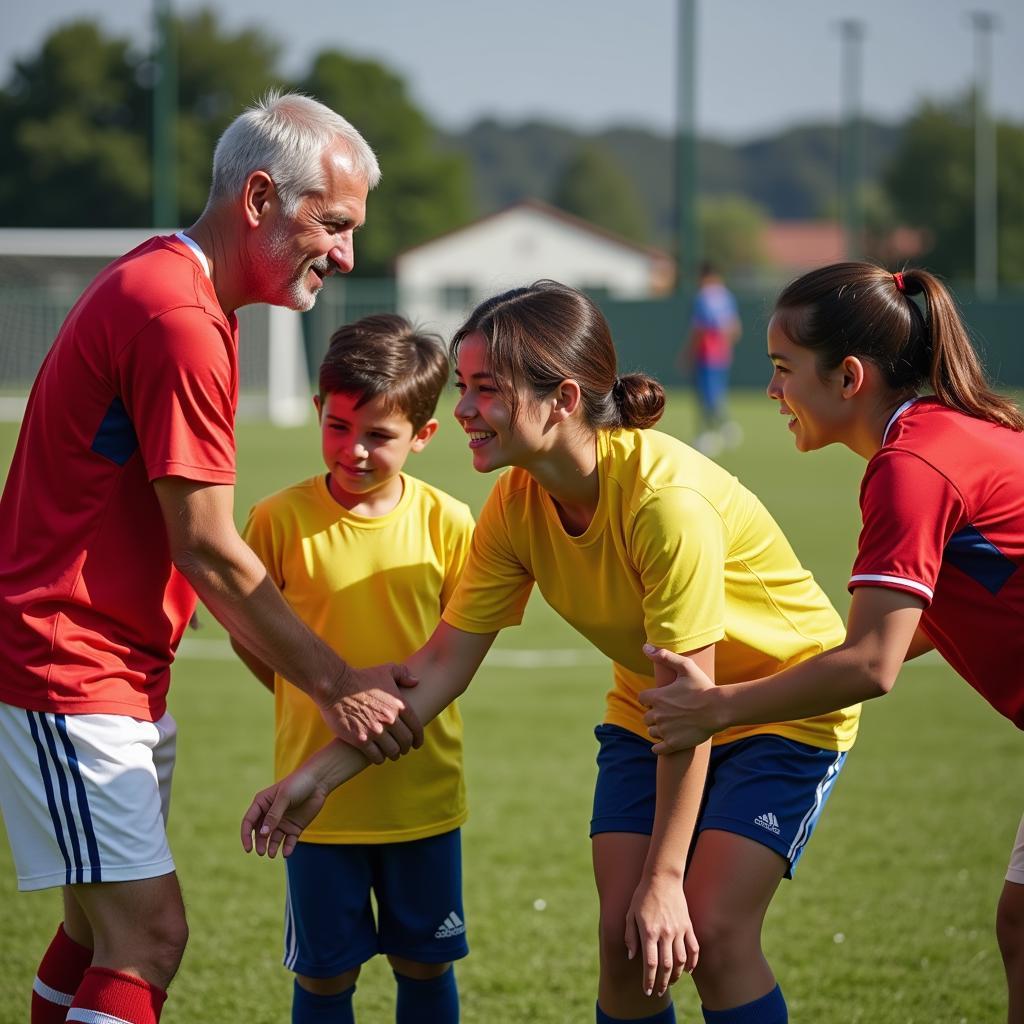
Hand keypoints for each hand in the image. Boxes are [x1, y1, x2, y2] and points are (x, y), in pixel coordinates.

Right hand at [240, 767, 327, 858]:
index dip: (246, 835)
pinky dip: (287, 848)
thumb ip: (273, 815)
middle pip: (260, 833)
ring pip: (273, 839)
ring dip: (272, 847)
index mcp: (262, 803)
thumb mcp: (284, 797)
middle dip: (260, 843)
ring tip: (272, 854)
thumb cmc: (298, 784)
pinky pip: (289, 841)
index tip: (248, 848)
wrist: (319, 782)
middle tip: (261, 852)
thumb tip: (263, 833)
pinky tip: (286, 852)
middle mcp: (270, 814)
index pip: (249, 821)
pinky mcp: (294, 827)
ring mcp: (282, 822)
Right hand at [318, 662, 422, 763]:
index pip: (416, 728)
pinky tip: (377, 756)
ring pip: (393, 751)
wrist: (335, 686)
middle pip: (406, 741)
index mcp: (399, 705)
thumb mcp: (385, 670)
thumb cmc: (360, 678)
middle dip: (405, 748)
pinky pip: (376, 756)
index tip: (416, 744)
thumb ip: (403, 674)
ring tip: (390, 754)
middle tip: (402, 750)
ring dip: (393, 754)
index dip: (418, 738)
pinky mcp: (361, 740)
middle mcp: (391, 719)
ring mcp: (376, 730)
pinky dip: (379, 759)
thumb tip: (416, 682)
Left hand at [624, 874, 697, 996]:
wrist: (662, 878)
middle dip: (663, 983)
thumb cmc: (642, 895)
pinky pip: (693, 948)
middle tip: (658, 992)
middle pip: (667, 966)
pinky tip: (688, 970)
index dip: (649, 980)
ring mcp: (678, 930)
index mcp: (649, 932)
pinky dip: (692, 962)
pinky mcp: (688, 926)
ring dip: (676, 975)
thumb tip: (631, 956)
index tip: (647, 990)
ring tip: (670, 982)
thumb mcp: (630, 914)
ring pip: (681, 961)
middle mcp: (665, 933)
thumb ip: (630, 936)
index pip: (651, 963)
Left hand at [639, 645, 718, 752]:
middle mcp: (657, 714)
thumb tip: (645, 646)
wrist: (719, 709)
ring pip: (652, 732)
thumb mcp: (686, 667)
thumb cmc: (703, 687)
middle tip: (668, 713)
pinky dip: (659, 747)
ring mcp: (665, 730)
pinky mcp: (673, 744)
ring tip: (671, 726)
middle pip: (646, 717)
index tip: (660, 699)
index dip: (650, 698)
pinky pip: (657, 749)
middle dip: (654, 714)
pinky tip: (666, 743)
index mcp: (657, 697)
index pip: (642, 699)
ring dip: (658, 729)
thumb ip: (665, 656)